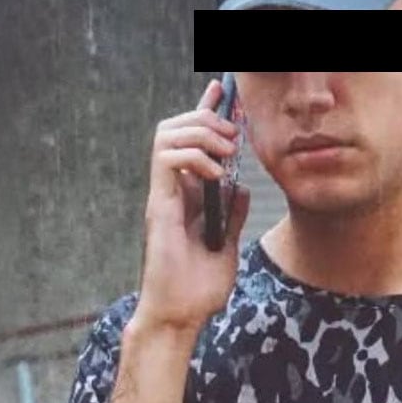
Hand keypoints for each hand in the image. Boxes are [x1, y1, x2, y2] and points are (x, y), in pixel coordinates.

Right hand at [135, 79, 250, 331]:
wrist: (182, 314)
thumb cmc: (198, 287)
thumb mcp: (227, 245)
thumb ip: (232, 216)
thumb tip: (242, 189)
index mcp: (187, 194)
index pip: (191, 141)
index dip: (204, 111)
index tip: (220, 89)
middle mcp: (171, 189)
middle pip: (175, 127)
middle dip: (206, 117)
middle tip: (233, 135)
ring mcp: (163, 195)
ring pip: (167, 134)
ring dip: (201, 133)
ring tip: (225, 152)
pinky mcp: (159, 205)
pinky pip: (167, 160)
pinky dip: (193, 156)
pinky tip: (215, 174)